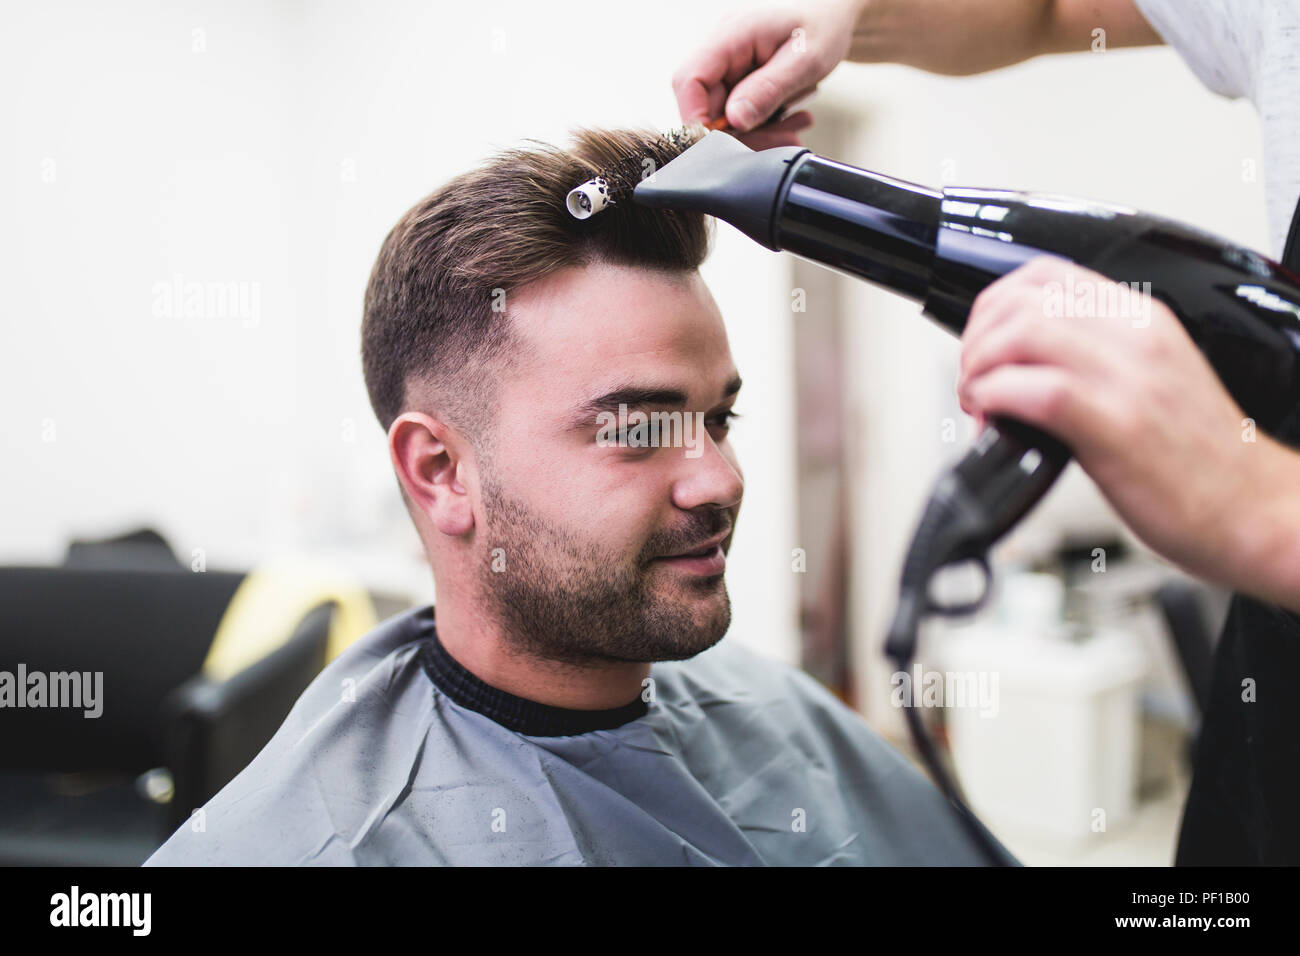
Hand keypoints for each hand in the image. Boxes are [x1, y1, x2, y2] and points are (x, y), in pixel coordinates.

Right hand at [672, 1, 867, 149]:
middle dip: (738, 134)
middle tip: (778, 140)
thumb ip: (769, 89)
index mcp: (731, 35)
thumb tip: (735, 120)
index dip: (697, 119)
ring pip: (722, 116)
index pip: (690, 80)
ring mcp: (727, 65)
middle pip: (705, 105)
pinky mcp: (736, 80)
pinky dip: (760, 126)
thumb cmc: (823, 26)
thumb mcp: (804, 60)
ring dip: (754, 133)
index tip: (723, 146)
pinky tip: (787, 123)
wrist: (832, 16)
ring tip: (791, 130)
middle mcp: (721, 49)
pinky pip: (737, 113)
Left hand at [956, 256, 1299, 609]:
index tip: (981, 344)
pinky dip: (995, 399)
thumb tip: (1016, 368)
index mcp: (1141, 319)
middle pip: (1021, 301)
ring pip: (1021, 334)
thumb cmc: (1200, 461)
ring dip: (978, 368)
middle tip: (972, 379)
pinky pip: (1035, 390)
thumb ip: (1089, 361)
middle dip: (974, 339)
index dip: (992, 305)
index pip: (1045, 275)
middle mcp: (1136, 336)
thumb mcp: (1147, 383)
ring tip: (978, 402)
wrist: (1255, 510)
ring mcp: (1129, 377)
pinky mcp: (1118, 424)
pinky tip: (994, 421)